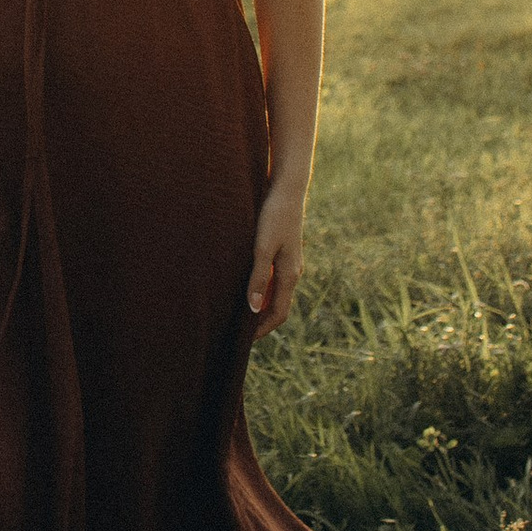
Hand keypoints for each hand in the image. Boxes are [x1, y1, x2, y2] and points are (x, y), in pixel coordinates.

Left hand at [246, 176, 306, 335]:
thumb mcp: (262, 248)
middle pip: (278, 306)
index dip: (263, 329)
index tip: (245, 339)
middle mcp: (293, 272)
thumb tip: (254, 308)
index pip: (279, 313)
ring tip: (238, 312)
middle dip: (261, 321)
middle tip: (239, 331)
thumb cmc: (273, 217)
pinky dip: (262, 289)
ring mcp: (289, 262)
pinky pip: (273, 279)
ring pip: (276, 292)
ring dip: (261, 305)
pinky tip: (245, 286)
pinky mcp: (283, 252)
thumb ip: (258, 278)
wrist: (286, 190)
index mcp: (290, 275)